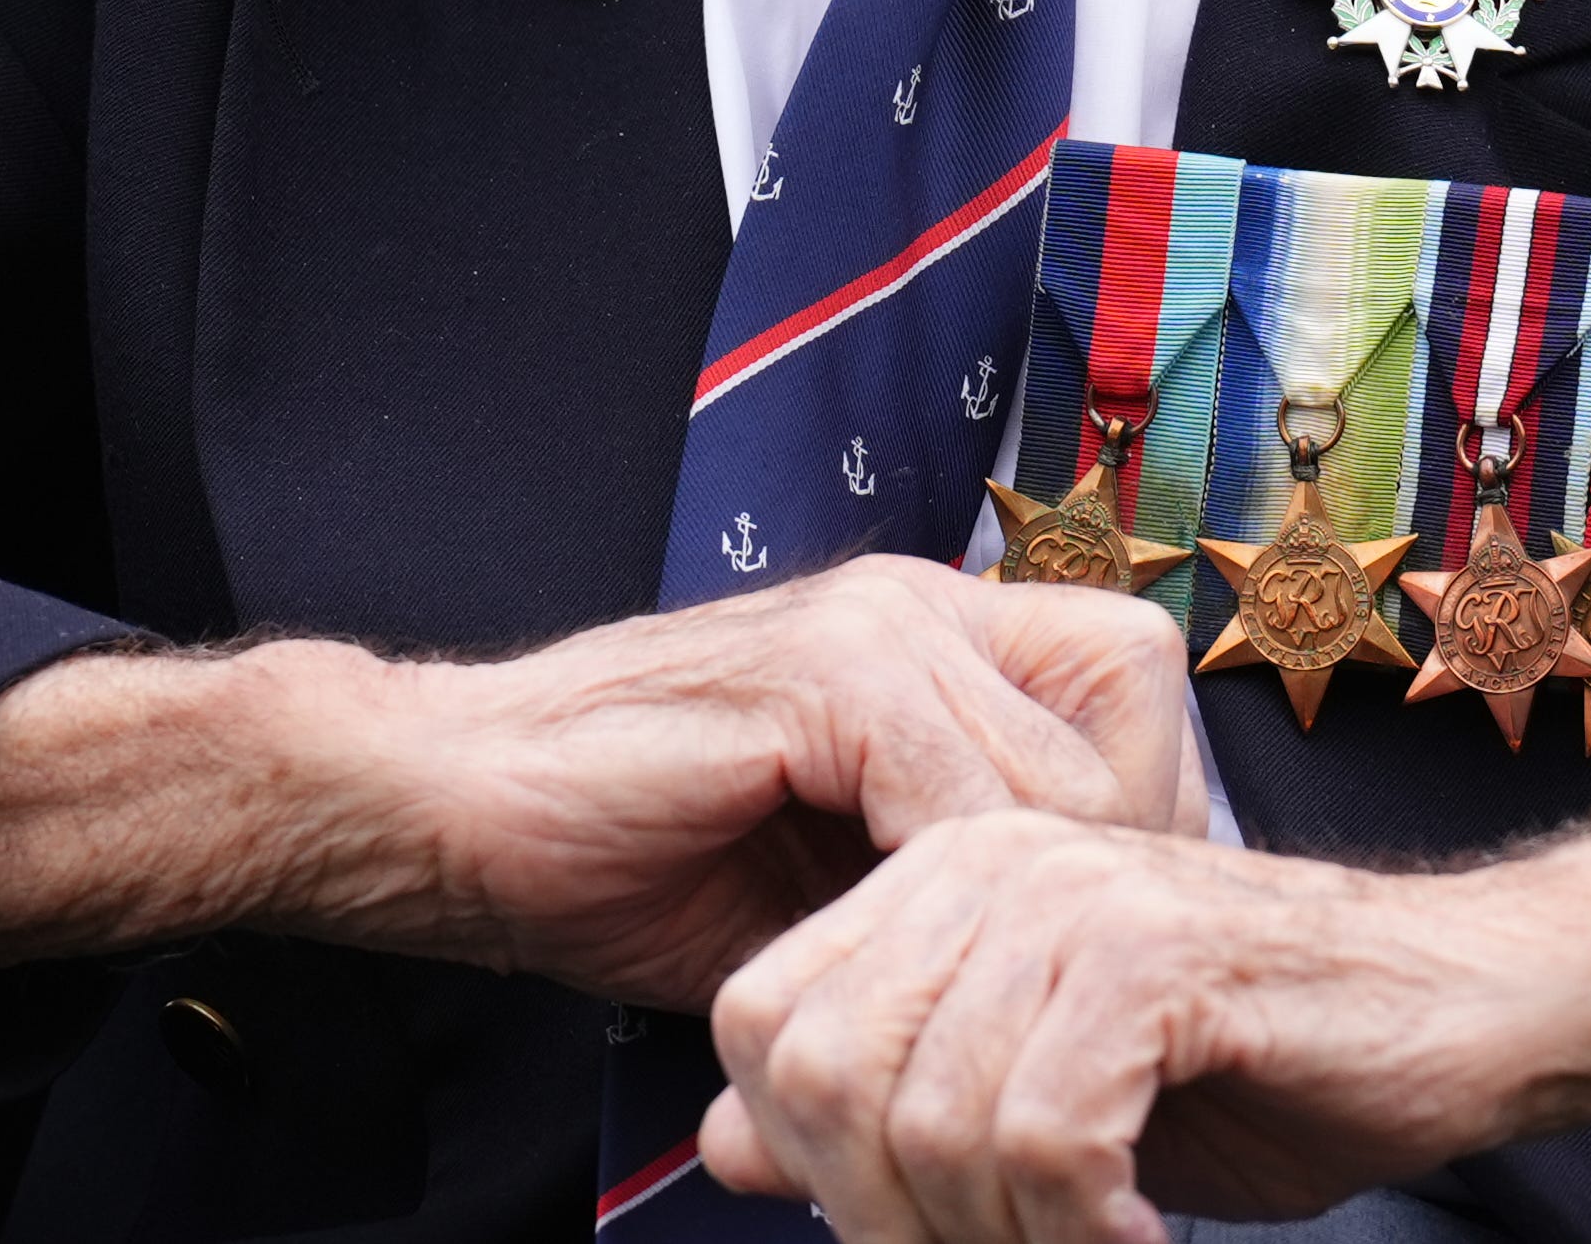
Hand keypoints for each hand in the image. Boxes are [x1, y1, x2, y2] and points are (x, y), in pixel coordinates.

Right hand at [330, 557, 1209, 1005]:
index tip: (1077, 943)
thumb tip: (1080, 974)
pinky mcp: (818, 672)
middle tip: (1035, 977)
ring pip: (1058, 771)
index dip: (1137, 819)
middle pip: (1135, 717)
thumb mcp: (834, 876)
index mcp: (934, 637)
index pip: (1137, 691)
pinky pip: (956, 794)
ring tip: (962, 988)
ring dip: (1021, 903)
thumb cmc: (632, 855)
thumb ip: (946, 876)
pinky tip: (883, 954)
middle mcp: (920, 603)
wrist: (453, 811)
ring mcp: (872, 624)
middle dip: (1103, 868)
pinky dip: (938, 894)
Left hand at [699, 808, 1590, 1243]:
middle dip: (898, 1221)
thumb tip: (729, 1146)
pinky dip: (1083, 1231)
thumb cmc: (1258, 1060)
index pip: (762, 1024)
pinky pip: (1048, 1138)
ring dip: (1007, 1243)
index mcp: (938, 876)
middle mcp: (987, 859)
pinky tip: (1142, 1240)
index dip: (812, 1163)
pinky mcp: (1157, 954)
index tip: (925, 1231)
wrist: (1465, 1006)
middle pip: (827, 1082)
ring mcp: (1074, 893)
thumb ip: (888, 1109)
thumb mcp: (1039, 1103)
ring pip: (931, 1123)